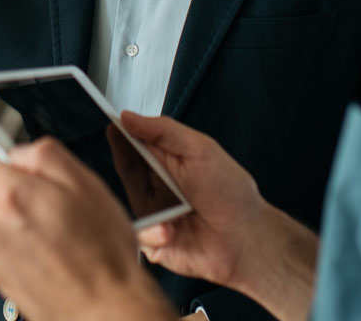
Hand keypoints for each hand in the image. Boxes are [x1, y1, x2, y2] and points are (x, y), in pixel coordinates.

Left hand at [0, 138, 174, 320]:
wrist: (107, 306)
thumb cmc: (103, 252)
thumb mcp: (87, 183)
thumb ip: (46, 155)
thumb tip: (21, 153)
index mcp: (15, 197)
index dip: (9, 168)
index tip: (27, 177)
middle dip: (24, 201)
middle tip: (60, 214)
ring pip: (3, 228)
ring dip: (24, 230)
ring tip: (61, 243)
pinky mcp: (1, 282)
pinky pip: (6, 256)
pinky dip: (24, 256)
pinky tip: (51, 261)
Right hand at [122, 113, 317, 319]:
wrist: (248, 239)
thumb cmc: (231, 194)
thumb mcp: (200, 150)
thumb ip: (164, 130)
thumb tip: (128, 117)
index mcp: (168, 162)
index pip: (135, 144)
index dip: (122, 133)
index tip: (112, 122)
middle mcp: (157, 187)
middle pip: (126, 168)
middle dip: (124, 158)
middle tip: (129, 152)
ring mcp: (154, 215)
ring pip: (125, 201)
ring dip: (143, 195)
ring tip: (166, 196)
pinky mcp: (153, 243)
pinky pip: (139, 235)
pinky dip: (153, 230)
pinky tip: (171, 229)